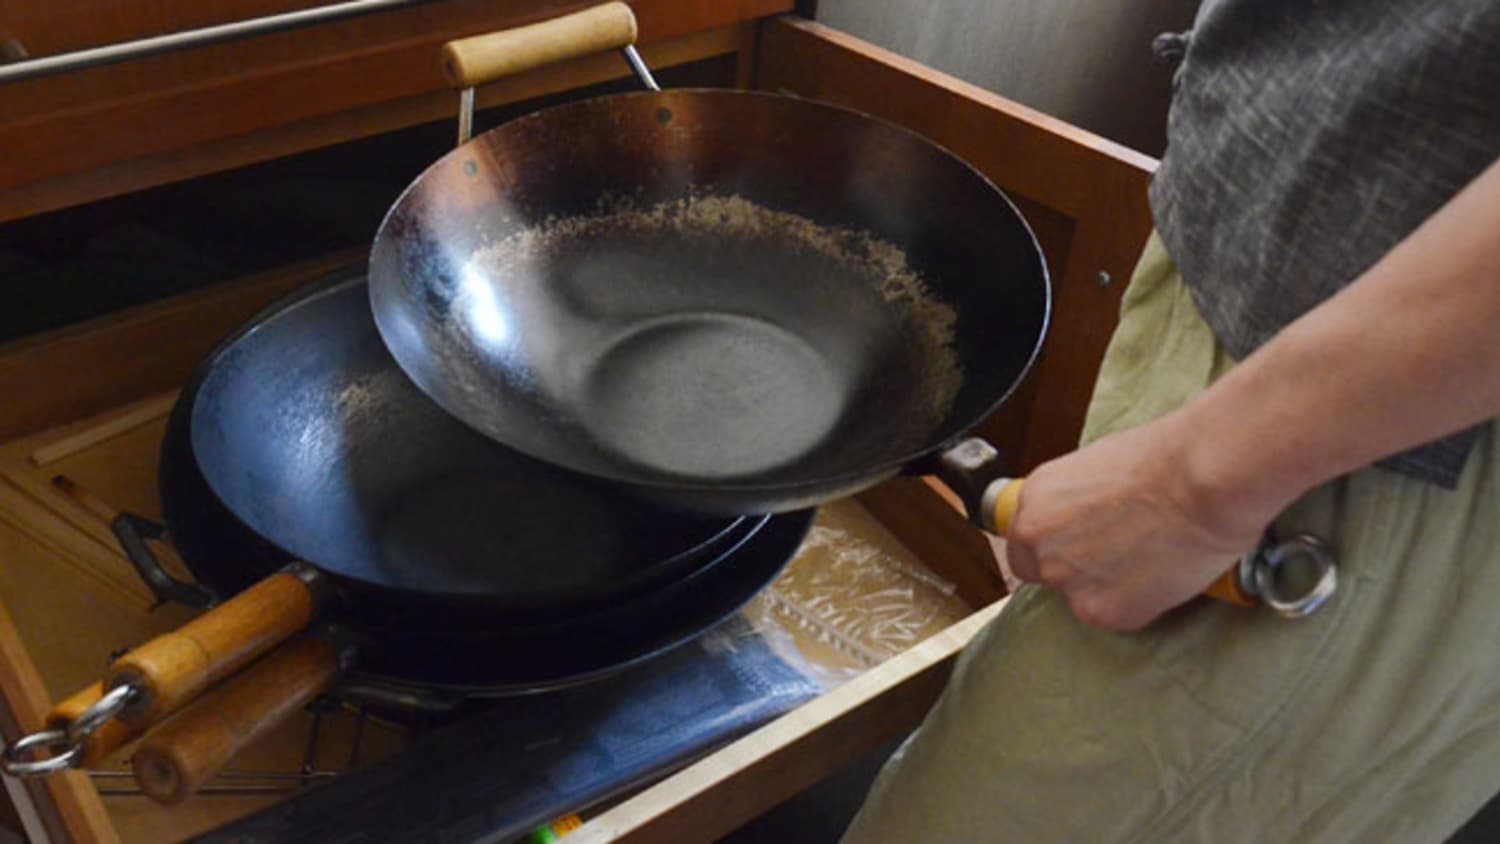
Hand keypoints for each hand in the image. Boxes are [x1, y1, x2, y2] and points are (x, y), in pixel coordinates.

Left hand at [1003, 411, 1284, 630]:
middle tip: (1117, 555)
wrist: (1202, 480)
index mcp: (1034, 502)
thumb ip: (1074, 503)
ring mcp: (1069, 582)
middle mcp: (1040, 544)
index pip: (1022, 544)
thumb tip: (1082, 519)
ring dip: (1109, 587)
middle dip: (1075, 570)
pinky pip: (1118, 614)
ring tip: (1150, 556)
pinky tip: (1162, 573)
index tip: (1074, 547)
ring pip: (1082, 598)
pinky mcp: (1104, 611)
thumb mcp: (1096, 468)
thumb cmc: (1165, 460)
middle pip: (1044, 574)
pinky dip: (1141, 602)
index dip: (1050, 548)